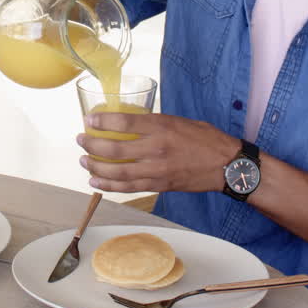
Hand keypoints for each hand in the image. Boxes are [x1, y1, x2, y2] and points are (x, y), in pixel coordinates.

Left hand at [77, 112, 240, 193]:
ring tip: (84, 161)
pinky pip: (128, 187)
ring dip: (95, 167)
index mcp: (161, 126)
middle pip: (114, 148)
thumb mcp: (178, 120)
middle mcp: (156, 148)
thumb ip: (154, 123)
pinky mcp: (159, 185)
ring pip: (117, 171)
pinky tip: (96, 182)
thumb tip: (129, 123)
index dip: (102, 122)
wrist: (226, 165)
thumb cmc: (205, 139)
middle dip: (92, 145)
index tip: (88, 120)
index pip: (123, 121)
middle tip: (81, 141)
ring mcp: (156, 169)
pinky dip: (109, 186)